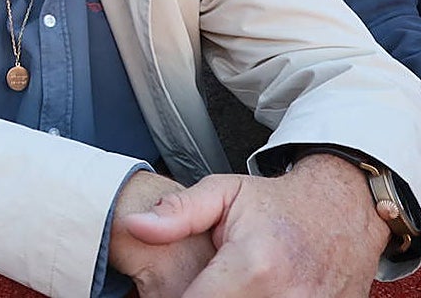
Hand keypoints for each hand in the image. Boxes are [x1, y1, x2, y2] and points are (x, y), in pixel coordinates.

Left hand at [121, 155, 389, 297]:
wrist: (343, 211)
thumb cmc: (278, 204)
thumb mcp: (224, 192)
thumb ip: (178, 212)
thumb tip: (135, 226)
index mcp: (253, 264)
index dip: (173, 296)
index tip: (169, 286)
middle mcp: (284, 295)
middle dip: (197, 297)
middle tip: (197, 281)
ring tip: (223, 283)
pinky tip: (247, 290)